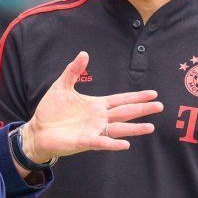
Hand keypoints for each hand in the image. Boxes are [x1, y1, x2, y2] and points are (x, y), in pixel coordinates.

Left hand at [21, 51, 162, 161]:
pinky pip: (102, 142)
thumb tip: (84, 53)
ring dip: (134, 128)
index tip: (152, 94)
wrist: (37, 130)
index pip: (121, 100)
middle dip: (142, 109)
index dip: (136, 97)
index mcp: (96, 105)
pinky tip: (126, 144)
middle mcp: (99, 118)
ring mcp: (94, 130)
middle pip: (125, 112)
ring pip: (119, 129)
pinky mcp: (85, 141)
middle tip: (160, 106)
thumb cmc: (50, 110)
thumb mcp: (61, 85)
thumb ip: (74, 71)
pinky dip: (113, 143)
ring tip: (150, 127)